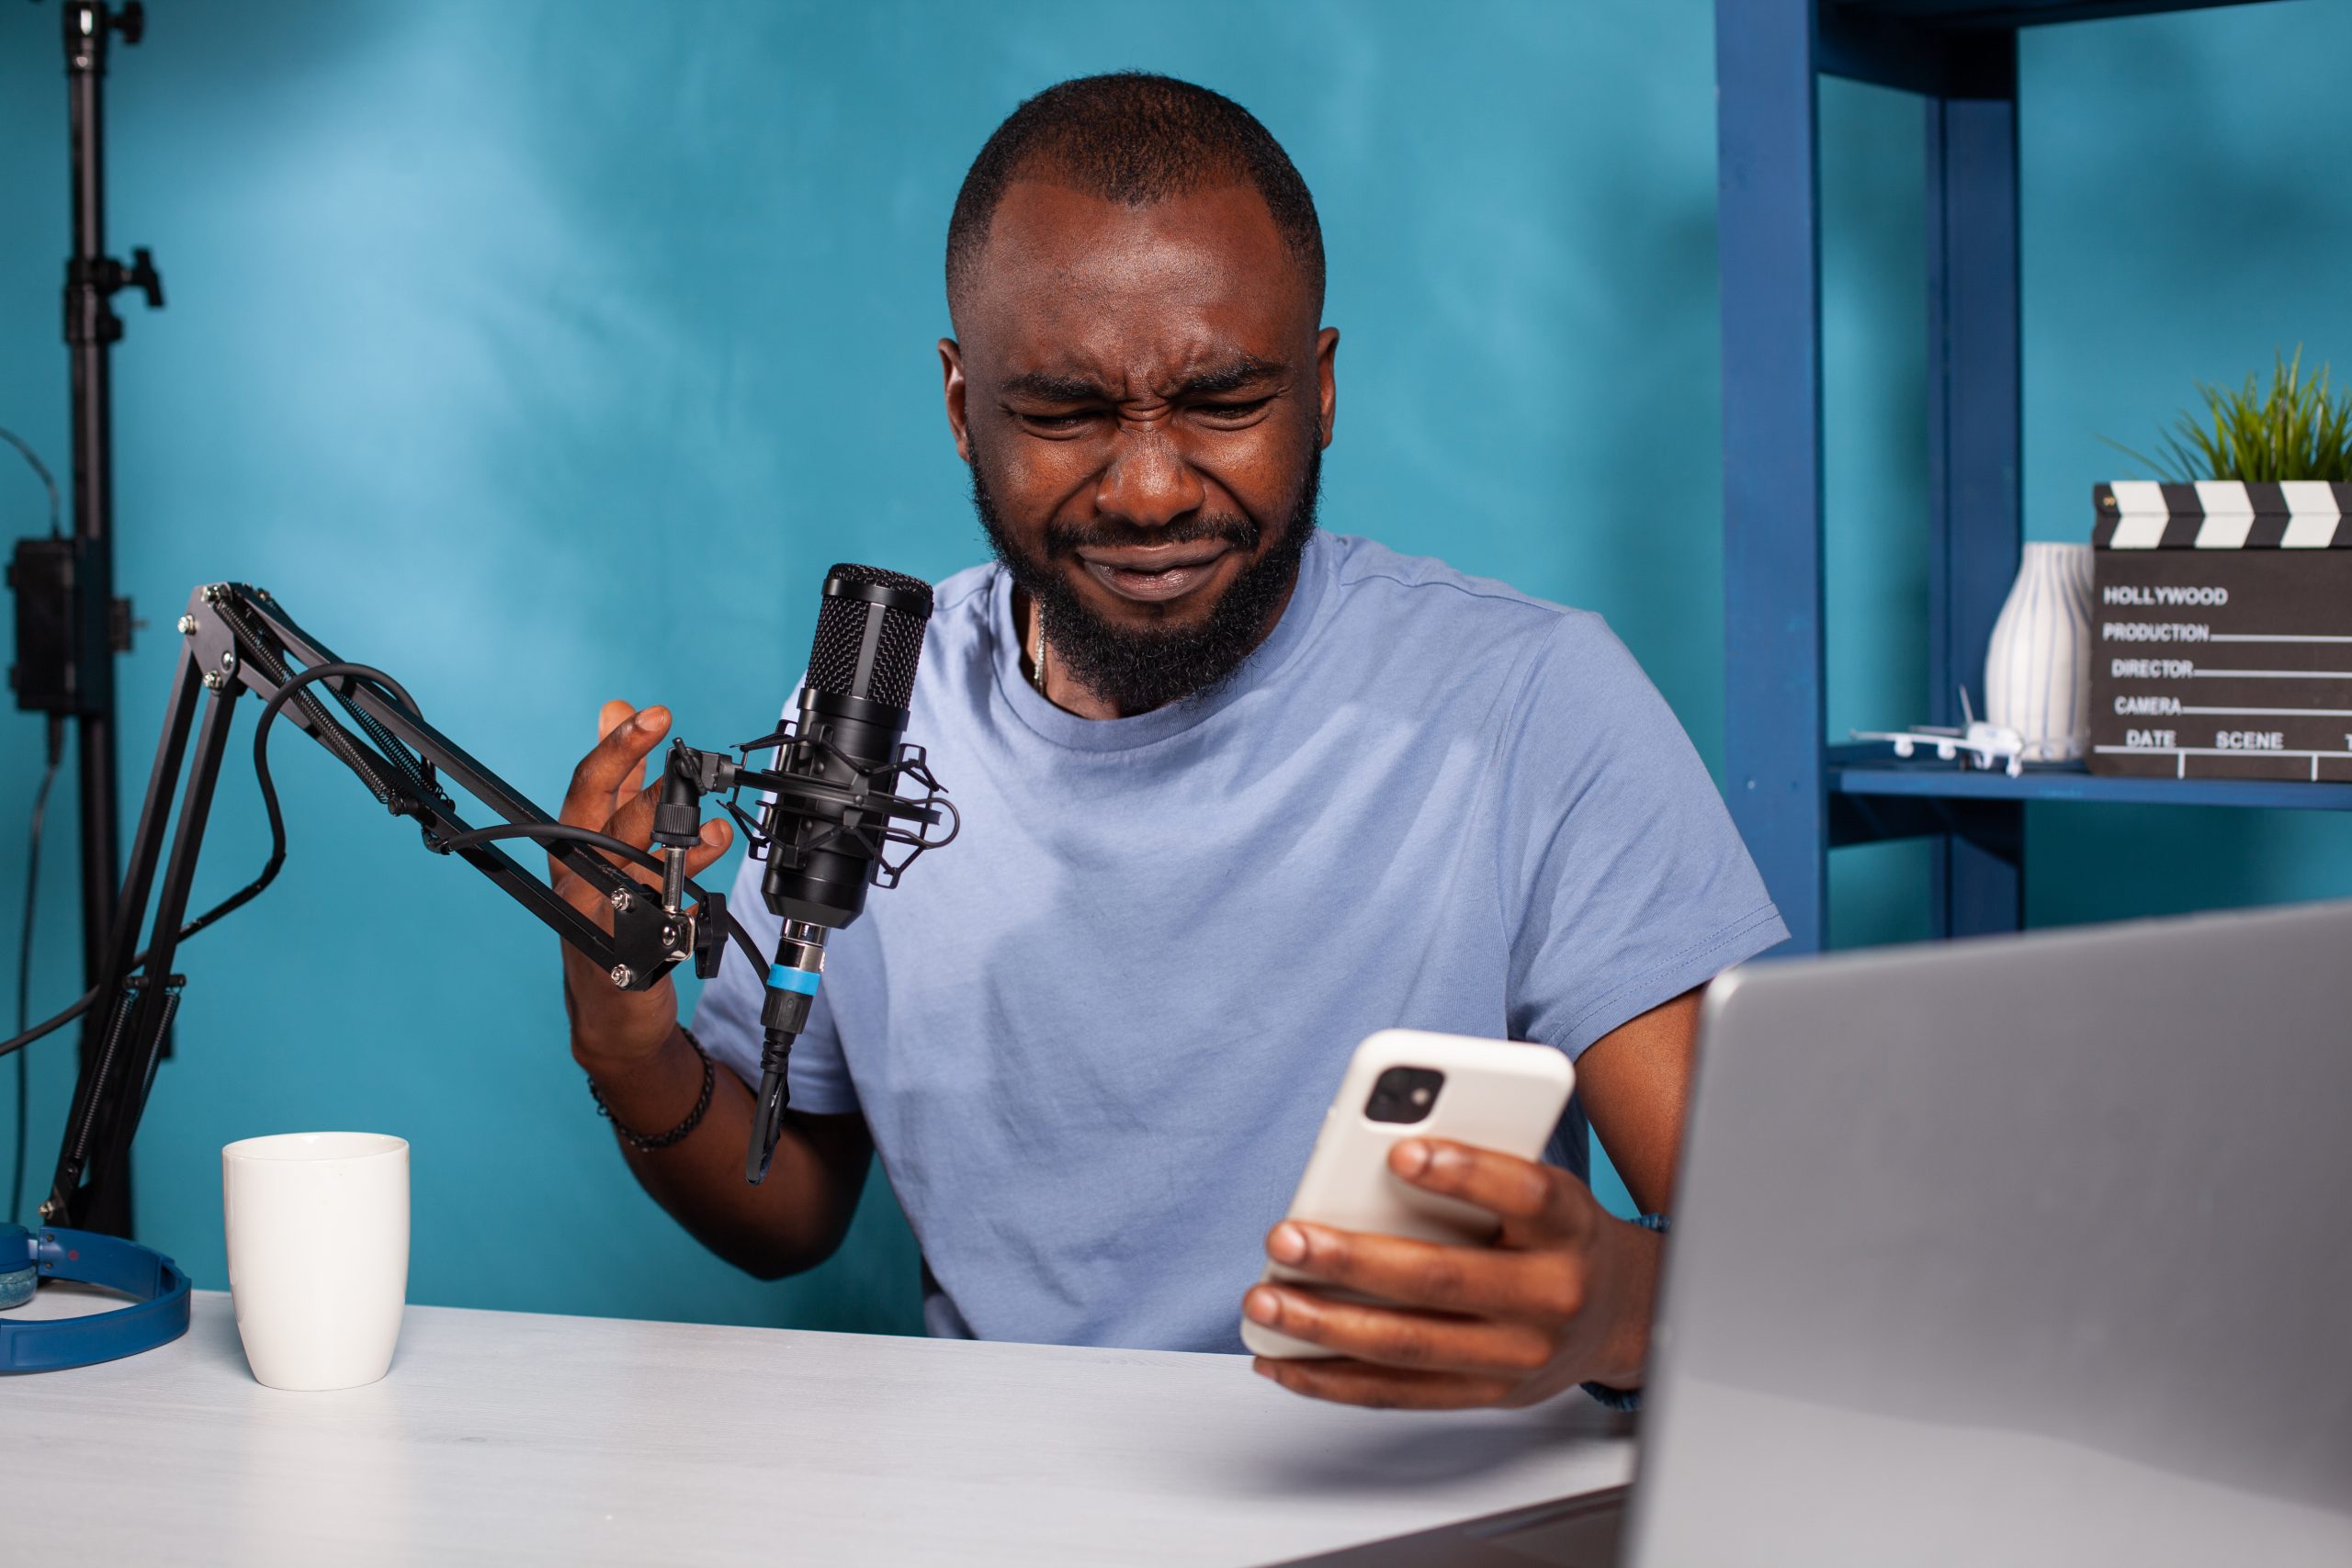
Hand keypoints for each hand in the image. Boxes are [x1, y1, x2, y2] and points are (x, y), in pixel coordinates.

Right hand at [555, 700, 732, 1075]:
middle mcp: (581, 874)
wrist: (613, 1005)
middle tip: (689, 767)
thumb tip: (615, 709)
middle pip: (611, 822)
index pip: (590, 784)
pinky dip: (685, 913)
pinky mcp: (626, 956)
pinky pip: (661, 928)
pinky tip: (701, 906)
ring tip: (714, 833)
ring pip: (638, 870)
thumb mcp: (610, 838)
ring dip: (682, 848)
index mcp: (576, 841)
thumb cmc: (611, 911)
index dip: (618, 747)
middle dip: (652, 791)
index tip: (650, 715)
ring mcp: (601, 915)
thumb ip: (618, 779)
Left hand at [1244, 1138, 1661, 1409]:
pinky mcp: (1488, 1395)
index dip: (1463, 1171)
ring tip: (1265, 1300)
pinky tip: (1283, 1358)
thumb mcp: (1543, 1187)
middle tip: (1285, 1237)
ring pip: (1409, 1345)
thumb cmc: (1560, 1234)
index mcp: (1568, 1225)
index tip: (1400, 1150)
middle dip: (1351, 1259)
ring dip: (1324, 1325)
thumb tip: (1369, 1165)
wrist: (1628, 1314)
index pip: (1523, 1192)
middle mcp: (1550, 1295)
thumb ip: (1478, 1172)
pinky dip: (1332, 1380)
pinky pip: (1400, 1394)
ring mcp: (1519, 1356)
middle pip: (1441, 1278)